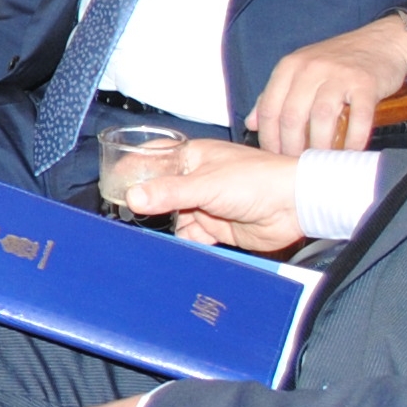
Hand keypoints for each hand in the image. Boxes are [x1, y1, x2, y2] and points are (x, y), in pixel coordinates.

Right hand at [133, 138, 309, 253]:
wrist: (294, 206)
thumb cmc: (258, 179)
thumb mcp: (206, 183)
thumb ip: (169, 192)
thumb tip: (132, 198)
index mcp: (193, 157)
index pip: (154, 157)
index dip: (133, 167)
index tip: (111, 182)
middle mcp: (197, 179)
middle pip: (160, 191)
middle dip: (144, 203)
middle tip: (121, 216)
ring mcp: (206, 205)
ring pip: (173, 217)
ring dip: (162, 226)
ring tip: (141, 237)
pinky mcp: (216, 228)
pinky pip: (190, 237)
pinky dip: (181, 244)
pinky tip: (169, 249)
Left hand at [245, 15, 406, 152]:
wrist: (382, 42)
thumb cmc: (338, 61)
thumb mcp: (300, 71)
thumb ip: (274, 95)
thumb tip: (251, 123)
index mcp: (290, 67)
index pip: (269, 108)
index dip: (269, 137)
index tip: (273, 156)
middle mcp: (311, 68)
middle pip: (292, 116)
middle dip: (291, 147)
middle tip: (296, 164)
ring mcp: (339, 75)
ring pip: (321, 118)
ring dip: (320, 146)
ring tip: (321, 162)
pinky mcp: (366, 83)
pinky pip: (358, 118)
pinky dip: (353, 140)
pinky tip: (350, 153)